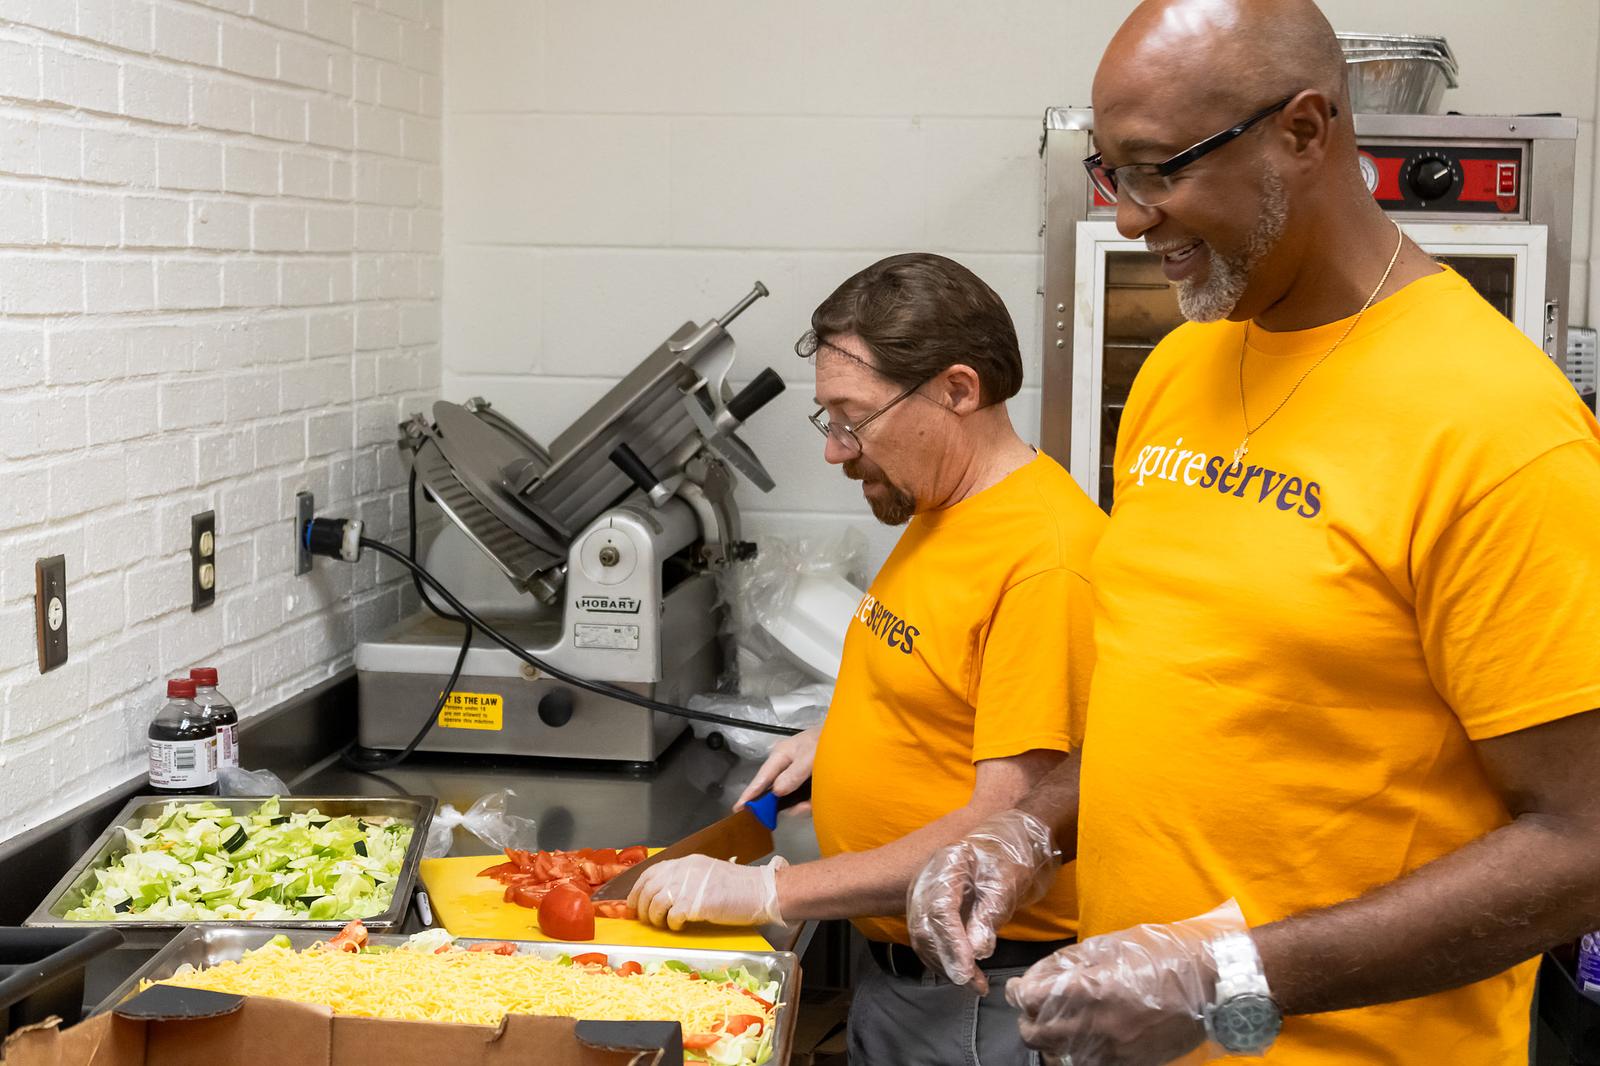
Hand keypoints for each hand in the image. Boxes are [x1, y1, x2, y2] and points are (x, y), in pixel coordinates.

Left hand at [628, 855, 787, 929]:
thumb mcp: (707, 873)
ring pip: (655, 903)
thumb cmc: (739, 886)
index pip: (651, 872)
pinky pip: (672, 917)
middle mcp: (684, 871)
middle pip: (648, 888)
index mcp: (687, 862)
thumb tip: (664, 894)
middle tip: (644, 919)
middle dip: (641, 906)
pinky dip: (672, 924)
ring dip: (655, 918)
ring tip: (664, 924)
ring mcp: (689, 886)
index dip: (637, 889)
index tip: (633, 903)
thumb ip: (686, 878)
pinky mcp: (696, 904)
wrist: (760, 891)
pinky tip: (680, 926)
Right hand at [734, 727, 820, 813]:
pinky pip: (804, 799)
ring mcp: (798, 776)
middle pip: (776, 792)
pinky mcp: (809, 783)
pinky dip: (810, 803)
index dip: (750, 794)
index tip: (738, 809)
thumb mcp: (810, 756)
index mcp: (781, 755)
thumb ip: (794, 774)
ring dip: (801, 805)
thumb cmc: (827, 740)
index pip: (762, 778)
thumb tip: (776, 792)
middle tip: (801, 808)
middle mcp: (786, 767)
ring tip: (812, 804)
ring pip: (791, 799)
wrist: (851, 735)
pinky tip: (816, 802)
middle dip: (786, 805)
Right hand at [906, 809, 1058, 993]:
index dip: (951, 944)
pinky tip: (965, 973)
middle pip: (924, 927)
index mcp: (946, 865)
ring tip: (973, 983)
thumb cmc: (1010, 856)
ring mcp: (924, 895)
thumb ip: (990, 914)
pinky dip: (945, 960)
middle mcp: (927, 880)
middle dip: (946, 960)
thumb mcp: (1006, 881)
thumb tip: (978, 951)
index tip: (967, 970)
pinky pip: (930, 939)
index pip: (940, 910)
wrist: (1008, 841)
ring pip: (923, 938)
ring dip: (945, 965)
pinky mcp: (930, 910)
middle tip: (972, 982)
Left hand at [1005, 901, 1249, 1065]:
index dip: (1018, 991)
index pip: (1030, 998)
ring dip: (1050, 1042)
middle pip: (1036, 1034)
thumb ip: (1070, 961)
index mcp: (1089, 988)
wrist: (1212, 986)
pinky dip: (1077, 1056)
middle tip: (1032, 1009)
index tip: (1018, 988)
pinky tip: (1081, 1042)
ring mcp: (1114, 1049)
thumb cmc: (1163, 955)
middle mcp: (1096, 1023)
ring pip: (1059, 1056)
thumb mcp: (1112, 944)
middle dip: (1027, 1020)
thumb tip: (1040, 975)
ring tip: (1055, 1027)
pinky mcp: (1131, 1064)